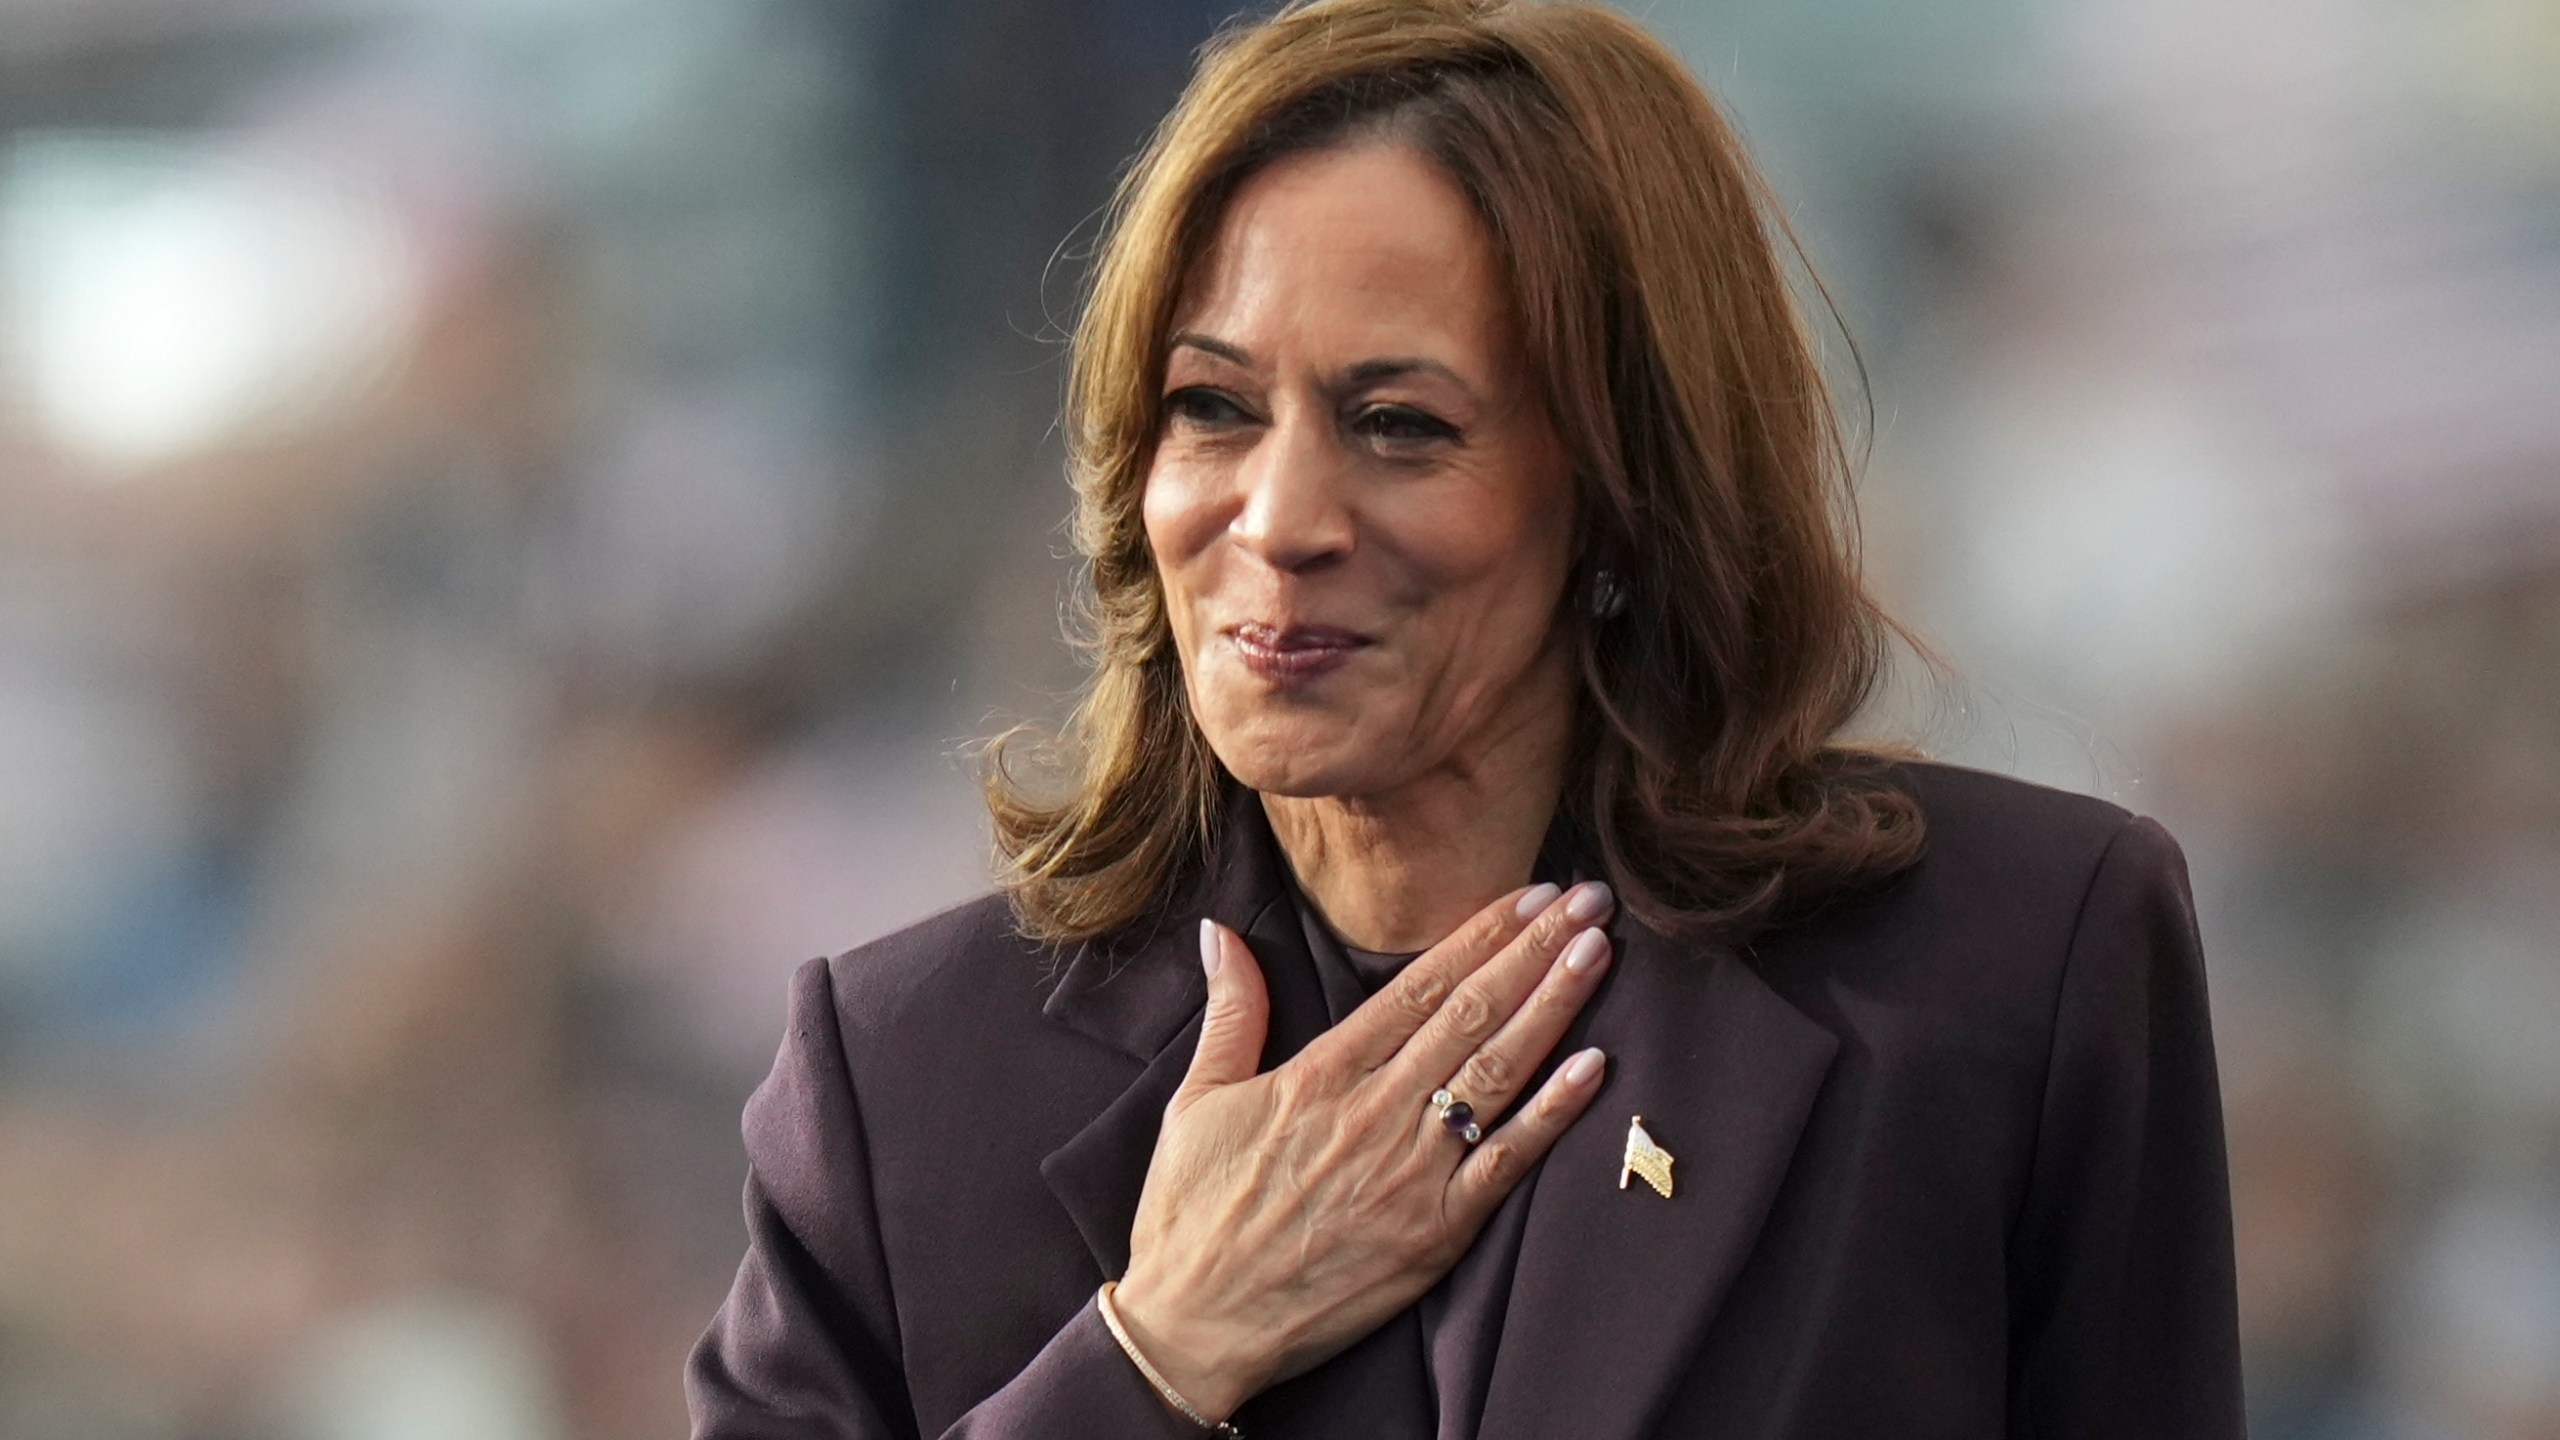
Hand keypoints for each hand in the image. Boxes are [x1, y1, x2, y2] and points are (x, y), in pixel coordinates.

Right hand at [1110, 880, 1616, 1420]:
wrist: (1197, 1325)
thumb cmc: (1193, 1215)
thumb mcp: (1196, 1100)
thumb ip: (1232, 1013)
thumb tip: (1225, 932)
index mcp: (1321, 1075)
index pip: (1419, 987)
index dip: (1481, 936)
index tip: (1529, 896)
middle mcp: (1375, 1112)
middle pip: (1472, 1014)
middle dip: (1536, 951)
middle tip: (1590, 900)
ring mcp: (1411, 1172)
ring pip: (1498, 1073)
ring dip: (1555, 1008)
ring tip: (1599, 953)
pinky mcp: (1435, 1233)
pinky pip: (1506, 1163)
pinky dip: (1553, 1114)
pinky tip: (1595, 1068)